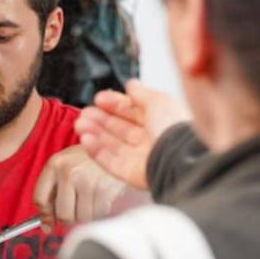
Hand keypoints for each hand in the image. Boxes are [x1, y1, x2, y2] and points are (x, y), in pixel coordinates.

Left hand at [33, 145, 127, 229]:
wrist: (120, 147)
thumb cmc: (91, 160)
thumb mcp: (68, 166)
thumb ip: (54, 194)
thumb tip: (46, 227)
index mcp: (55, 164)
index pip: (40, 199)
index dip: (46, 213)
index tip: (52, 218)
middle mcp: (69, 171)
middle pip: (62, 214)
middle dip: (71, 216)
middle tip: (79, 206)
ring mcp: (88, 180)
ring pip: (82, 218)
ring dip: (88, 214)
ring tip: (94, 197)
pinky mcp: (105, 189)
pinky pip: (99, 215)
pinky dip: (102, 211)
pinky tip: (105, 197)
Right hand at [74, 79, 188, 189]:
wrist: (180, 158)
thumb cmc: (174, 128)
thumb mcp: (158, 101)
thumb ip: (141, 93)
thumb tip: (130, 83)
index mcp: (159, 121)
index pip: (132, 111)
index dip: (114, 104)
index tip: (98, 98)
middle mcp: (150, 140)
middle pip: (120, 129)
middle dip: (100, 120)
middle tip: (84, 113)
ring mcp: (141, 158)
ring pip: (112, 145)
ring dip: (94, 134)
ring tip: (80, 125)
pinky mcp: (132, 174)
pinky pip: (110, 162)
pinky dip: (97, 152)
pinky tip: (86, 140)